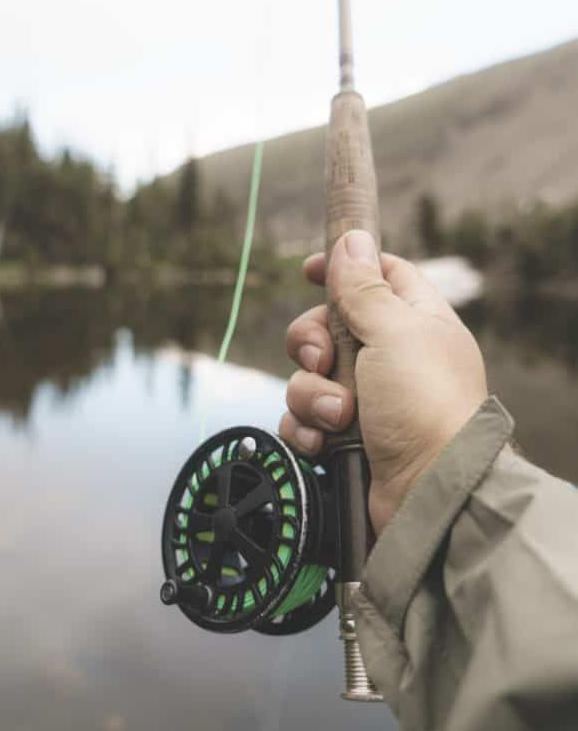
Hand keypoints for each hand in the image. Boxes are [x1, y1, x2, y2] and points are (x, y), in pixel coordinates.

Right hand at [279, 230, 487, 534]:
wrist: (428, 491)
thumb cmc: (424, 405)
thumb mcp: (396, 332)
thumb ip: (364, 287)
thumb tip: (351, 238)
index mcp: (414, 322)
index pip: (379, 275)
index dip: (343, 267)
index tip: (311, 269)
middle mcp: (389, 357)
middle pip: (326, 327)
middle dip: (311, 343)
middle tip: (323, 361)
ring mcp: (366, 399)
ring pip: (307, 376)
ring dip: (312, 395)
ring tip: (339, 417)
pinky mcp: (344, 437)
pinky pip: (302, 418)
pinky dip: (307, 429)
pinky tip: (324, 443)